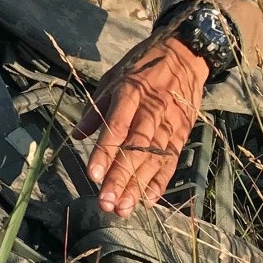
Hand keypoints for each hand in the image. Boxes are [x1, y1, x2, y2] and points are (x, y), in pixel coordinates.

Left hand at [71, 35, 208, 216]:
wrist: (186, 53)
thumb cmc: (143, 65)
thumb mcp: (114, 77)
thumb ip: (96, 109)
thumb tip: (76, 136)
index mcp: (131, 92)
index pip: (117, 126)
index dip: (104, 152)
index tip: (92, 175)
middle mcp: (152, 110)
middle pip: (136, 149)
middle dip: (120, 177)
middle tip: (106, 202)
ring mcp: (170, 123)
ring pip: (153, 160)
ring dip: (138, 186)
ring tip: (123, 208)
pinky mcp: (183, 133)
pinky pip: (171, 161)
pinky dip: (160, 181)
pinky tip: (148, 199)